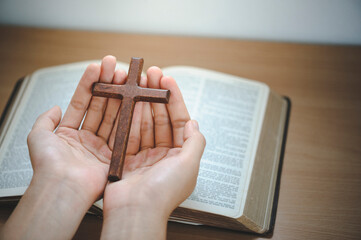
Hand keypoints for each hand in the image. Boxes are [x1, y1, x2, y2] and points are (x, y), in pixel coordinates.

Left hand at [2, 55, 122, 239]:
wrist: (62, 187)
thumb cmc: (48, 165)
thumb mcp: (38, 136)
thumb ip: (45, 120)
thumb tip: (54, 107)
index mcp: (70, 134)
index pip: (82, 102)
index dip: (89, 84)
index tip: (97, 67)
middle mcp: (87, 139)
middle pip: (100, 106)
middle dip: (108, 86)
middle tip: (115, 68)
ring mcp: (102, 147)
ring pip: (112, 115)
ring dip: (118, 95)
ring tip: (124, 77)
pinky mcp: (114, 155)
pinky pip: (122, 131)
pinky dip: (127, 114)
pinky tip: (131, 98)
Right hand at [101, 67, 205, 239]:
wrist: (135, 212)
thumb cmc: (164, 192)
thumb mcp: (189, 164)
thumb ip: (195, 142)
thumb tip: (194, 123)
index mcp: (181, 157)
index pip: (180, 121)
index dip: (174, 99)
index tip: (167, 79)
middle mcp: (163, 155)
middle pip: (161, 119)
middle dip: (156, 96)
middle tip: (150, 75)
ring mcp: (144, 156)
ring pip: (144, 123)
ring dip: (142, 102)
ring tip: (138, 83)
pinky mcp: (126, 158)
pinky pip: (128, 133)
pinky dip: (129, 117)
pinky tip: (128, 101)